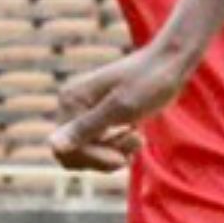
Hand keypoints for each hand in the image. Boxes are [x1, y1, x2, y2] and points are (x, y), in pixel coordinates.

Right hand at [48, 43, 192, 171]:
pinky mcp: (99, 116)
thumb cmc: (150, 81)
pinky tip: (136, 135)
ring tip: (138, 138)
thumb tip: (52, 146)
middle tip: (134, 143)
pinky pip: (99, 147)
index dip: (94, 160)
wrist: (171, 63)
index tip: (123, 158)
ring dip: (115, 152)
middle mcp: (71, 105)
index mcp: (70, 100)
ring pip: (88, 154)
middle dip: (105, 157)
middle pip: (74, 156)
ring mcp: (84, 111)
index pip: (66, 150)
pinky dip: (118, 148)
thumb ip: (87, 128)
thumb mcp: (121, 108)